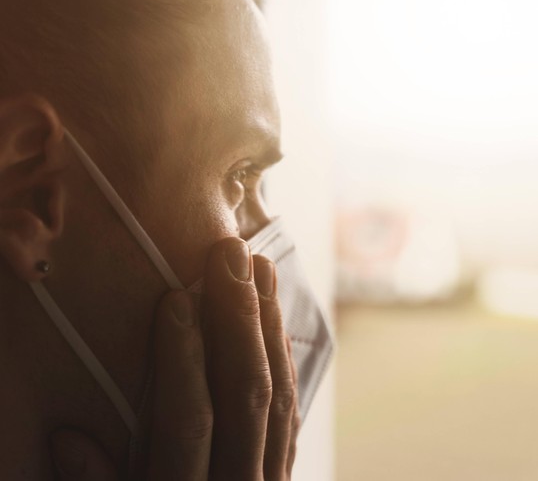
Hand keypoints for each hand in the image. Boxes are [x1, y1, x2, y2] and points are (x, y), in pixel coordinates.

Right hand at [48, 238, 299, 479]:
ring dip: (267, 329)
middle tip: (231, 256)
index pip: (187, 421)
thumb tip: (70, 439)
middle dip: (238, 320)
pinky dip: (283, 364)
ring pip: (276, 398)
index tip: (175, 297)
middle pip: (245, 396)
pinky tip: (275, 324)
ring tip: (259, 270)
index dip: (182, 358)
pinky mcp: (282, 479)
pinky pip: (290, 415)